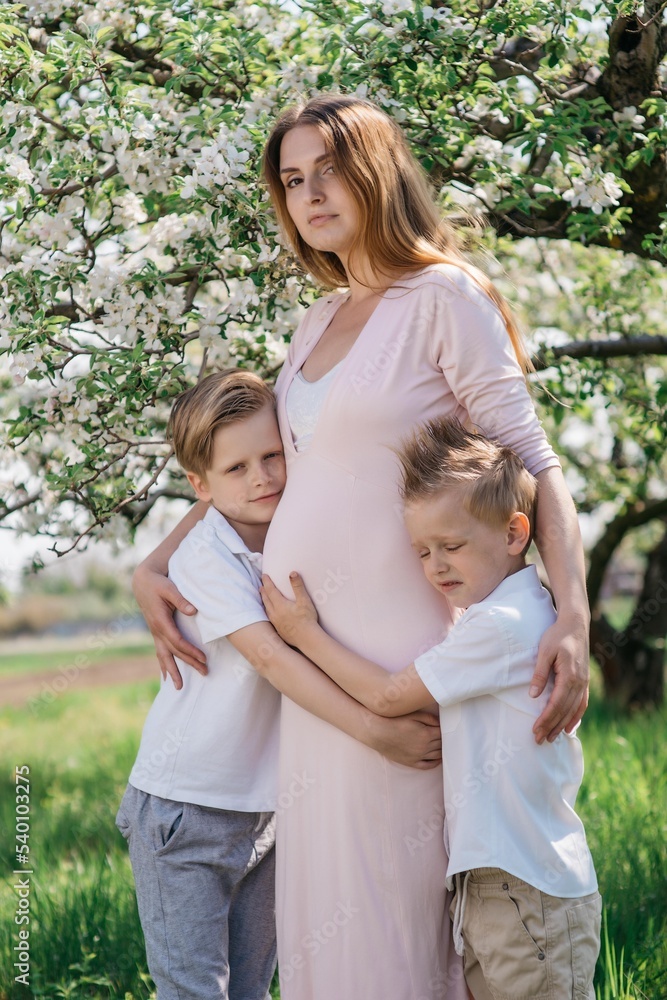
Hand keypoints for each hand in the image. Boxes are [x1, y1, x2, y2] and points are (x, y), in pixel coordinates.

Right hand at [132, 562, 206, 689]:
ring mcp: (155, 633)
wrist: (142, 582)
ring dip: (172, 671)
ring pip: (164, 656)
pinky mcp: (156, 632)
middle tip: (205, 672)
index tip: (203, 658)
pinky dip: (163, 665)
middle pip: (174, 652)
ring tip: (179, 687)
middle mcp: (156, 630)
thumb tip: (193, 611)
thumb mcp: (170, 588)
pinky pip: (160, 652)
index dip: (191, 651)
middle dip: (189, 663)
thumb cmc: (158, 584)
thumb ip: (181, 599)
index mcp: (161, 621)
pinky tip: (165, 677)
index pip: (178, 641)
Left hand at [260, 572, 317, 642]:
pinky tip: (271, 614)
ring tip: (264, 597)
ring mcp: (276, 623)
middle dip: (264, 591)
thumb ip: (298, 586)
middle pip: (266, 600)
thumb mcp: (304, 600)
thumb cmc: (307, 619)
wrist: (307, 639)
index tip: (264, 575)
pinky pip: (270, 618)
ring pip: (267, 609)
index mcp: (280, 605)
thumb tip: (292, 573)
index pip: (270, 590)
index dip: (267, 582)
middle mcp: (275, 613)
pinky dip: (268, 612)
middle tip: (261, 585)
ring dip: (265, 602)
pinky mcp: (279, 630)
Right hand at [365, 709, 441, 769]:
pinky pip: (427, 765)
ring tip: (443, 744)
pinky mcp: (411, 762)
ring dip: (442, 749)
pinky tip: (438, 758)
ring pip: (437, 755)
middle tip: (445, 734)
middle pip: (441, 744)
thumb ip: (429, 718)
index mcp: (426, 734)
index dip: (445, 729)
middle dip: (444, 739)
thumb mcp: (413, 715)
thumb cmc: (394, 721)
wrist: (377, 733)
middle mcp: (424, 747)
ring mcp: (418, 756)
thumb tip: (440, 723)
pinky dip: (435, 762)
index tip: (446, 726)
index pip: (443, 733)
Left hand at [530, 614, 588, 743]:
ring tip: (552, 738)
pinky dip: (576, 716)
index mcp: (569, 676)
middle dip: (552, 727)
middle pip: (565, 711)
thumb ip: (539, 673)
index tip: (535, 730)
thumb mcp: (544, 651)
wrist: (575, 623)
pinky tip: (570, 726)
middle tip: (539, 740)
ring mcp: (583, 682)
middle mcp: (579, 682)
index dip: (546, 719)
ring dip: (563, 725)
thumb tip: (533, 695)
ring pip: (574, 710)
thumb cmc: (557, 636)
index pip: (556, 704)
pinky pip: (582, 703)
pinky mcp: (584, 680)